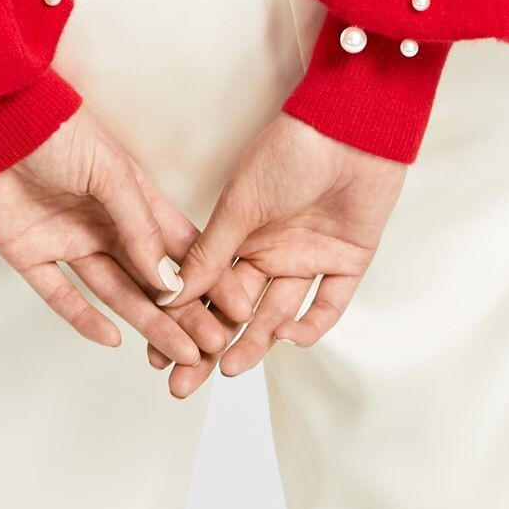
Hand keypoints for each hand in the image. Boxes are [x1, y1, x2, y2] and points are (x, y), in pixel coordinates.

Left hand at [0, 104, 236, 367]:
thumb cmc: (57, 128)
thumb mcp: (111, 171)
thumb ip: (140, 225)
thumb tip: (171, 278)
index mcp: (131, 198)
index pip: (176, 245)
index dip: (205, 277)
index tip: (234, 308)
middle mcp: (104, 224)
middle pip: (150, 278)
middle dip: (182, 313)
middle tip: (211, 348)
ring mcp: (69, 241)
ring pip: (115, 291)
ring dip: (146, 322)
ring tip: (178, 353)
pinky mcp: (31, 255)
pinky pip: (61, 295)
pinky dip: (85, 318)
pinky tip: (112, 339)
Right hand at [148, 111, 407, 392]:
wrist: (350, 126)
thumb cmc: (288, 150)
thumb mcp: (240, 203)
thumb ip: (210, 252)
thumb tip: (171, 293)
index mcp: (242, 233)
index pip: (209, 287)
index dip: (185, 320)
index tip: (158, 352)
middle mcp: (273, 250)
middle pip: (238, 310)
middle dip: (212, 345)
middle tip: (183, 381)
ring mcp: (309, 258)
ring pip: (278, 314)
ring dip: (255, 342)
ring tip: (229, 367)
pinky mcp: (347, 262)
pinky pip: (328, 305)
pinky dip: (310, 325)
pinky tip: (286, 338)